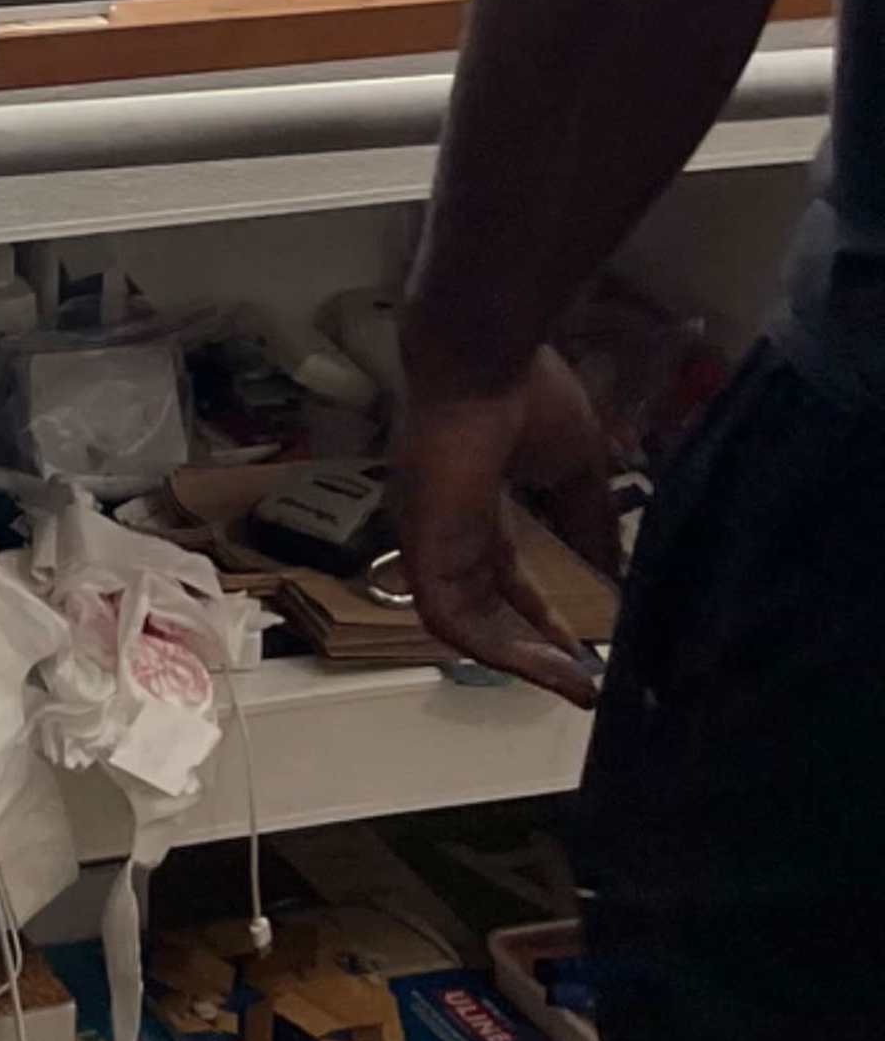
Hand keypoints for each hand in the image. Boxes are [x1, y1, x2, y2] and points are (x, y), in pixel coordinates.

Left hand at [391, 341, 622, 705]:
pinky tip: (549, 666)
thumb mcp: (574, 471)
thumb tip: (616, 576)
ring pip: (467, 624)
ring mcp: (429, 539)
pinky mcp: (424, 547)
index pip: (501, 573)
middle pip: (483, 606)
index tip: (582, 647)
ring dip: (522, 660)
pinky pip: (453, 619)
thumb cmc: (527, 396)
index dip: (539, 613)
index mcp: (473, 503)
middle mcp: (445, 527)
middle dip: (532, 648)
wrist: (485, 356)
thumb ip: (588, 524)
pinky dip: (499, 650)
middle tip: (580, 681)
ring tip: (575, 684)